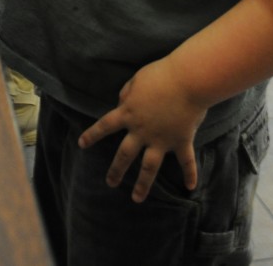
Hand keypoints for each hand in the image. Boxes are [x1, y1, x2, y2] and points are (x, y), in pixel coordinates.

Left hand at [78, 56, 206, 203]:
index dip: (92, 134)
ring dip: (143, 184)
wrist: (187, 80)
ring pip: (149, 167)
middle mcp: (142, 131)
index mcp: (129, 113)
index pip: (105, 125)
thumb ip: (126, 93)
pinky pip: (186, 161)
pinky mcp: (181, 140)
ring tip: (137, 198)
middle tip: (110, 183)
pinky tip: (190, 187)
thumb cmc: (160, 75)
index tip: (82, 144)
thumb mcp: (136, 80)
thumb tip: (121, 102)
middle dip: (116, 170)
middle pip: (125, 154)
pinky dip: (190, 174)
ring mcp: (161, 139)